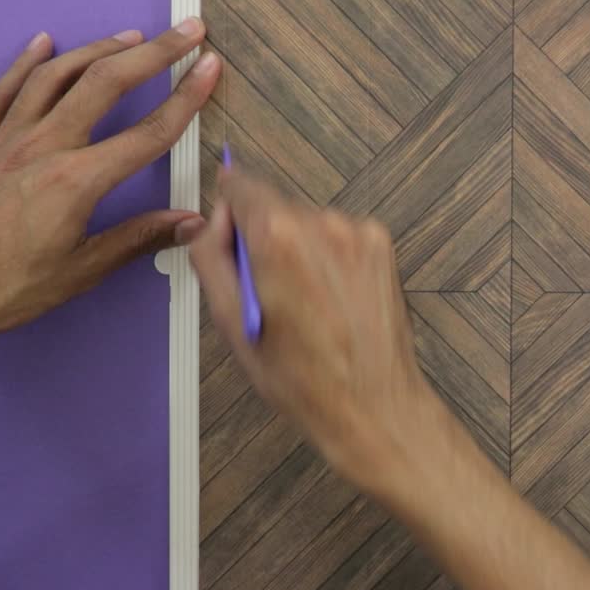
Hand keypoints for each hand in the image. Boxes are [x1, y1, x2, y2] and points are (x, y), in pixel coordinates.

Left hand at [0, 19, 220, 366]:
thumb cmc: (5, 287)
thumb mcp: (82, 271)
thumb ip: (138, 239)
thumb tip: (190, 224)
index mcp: (76, 181)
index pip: (148, 132)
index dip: (186, 97)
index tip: (209, 68)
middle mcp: (42, 148)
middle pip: (106, 83)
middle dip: (154, 52)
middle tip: (185, 31)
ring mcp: (4, 140)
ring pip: (57, 76)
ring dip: (99, 49)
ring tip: (131, 36)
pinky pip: (3, 91)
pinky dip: (25, 63)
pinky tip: (42, 44)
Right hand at [190, 169, 443, 499]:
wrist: (373, 405)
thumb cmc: (302, 378)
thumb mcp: (230, 323)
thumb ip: (210, 258)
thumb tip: (207, 222)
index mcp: (278, 237)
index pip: (240, 184)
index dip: (228, 210)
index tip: (227, 234)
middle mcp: (323, 223)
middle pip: (275, 207)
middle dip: (263, 238)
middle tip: (266, 292)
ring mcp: (360, 233)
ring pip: (309, 223)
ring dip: (299, 249)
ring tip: (305, 304)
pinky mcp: (383, 246)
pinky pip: (340, 237)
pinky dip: (330, 259)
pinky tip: (332, 300)